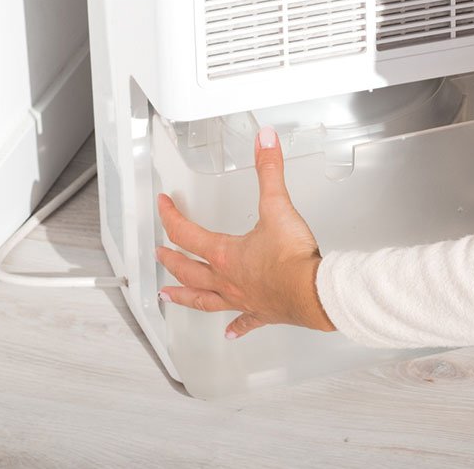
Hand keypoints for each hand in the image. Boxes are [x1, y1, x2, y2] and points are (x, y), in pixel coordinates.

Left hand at [155, 127, 336, 338]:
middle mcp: (227, 279)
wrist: (314, 292)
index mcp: (225, 254)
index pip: (186, 233)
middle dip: (171, 259)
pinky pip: (243, 322)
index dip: (170, 216)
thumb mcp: (278, 206)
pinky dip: (235, 327)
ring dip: (184, 296)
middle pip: (189, 270)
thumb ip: (269, 171)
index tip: (163, 205)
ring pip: (204, 299)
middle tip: (159, 254)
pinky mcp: (261, 312)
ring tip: (168, 296)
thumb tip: (264, 140)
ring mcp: (242, 299)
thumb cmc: (293, 258)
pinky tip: (229, 333)